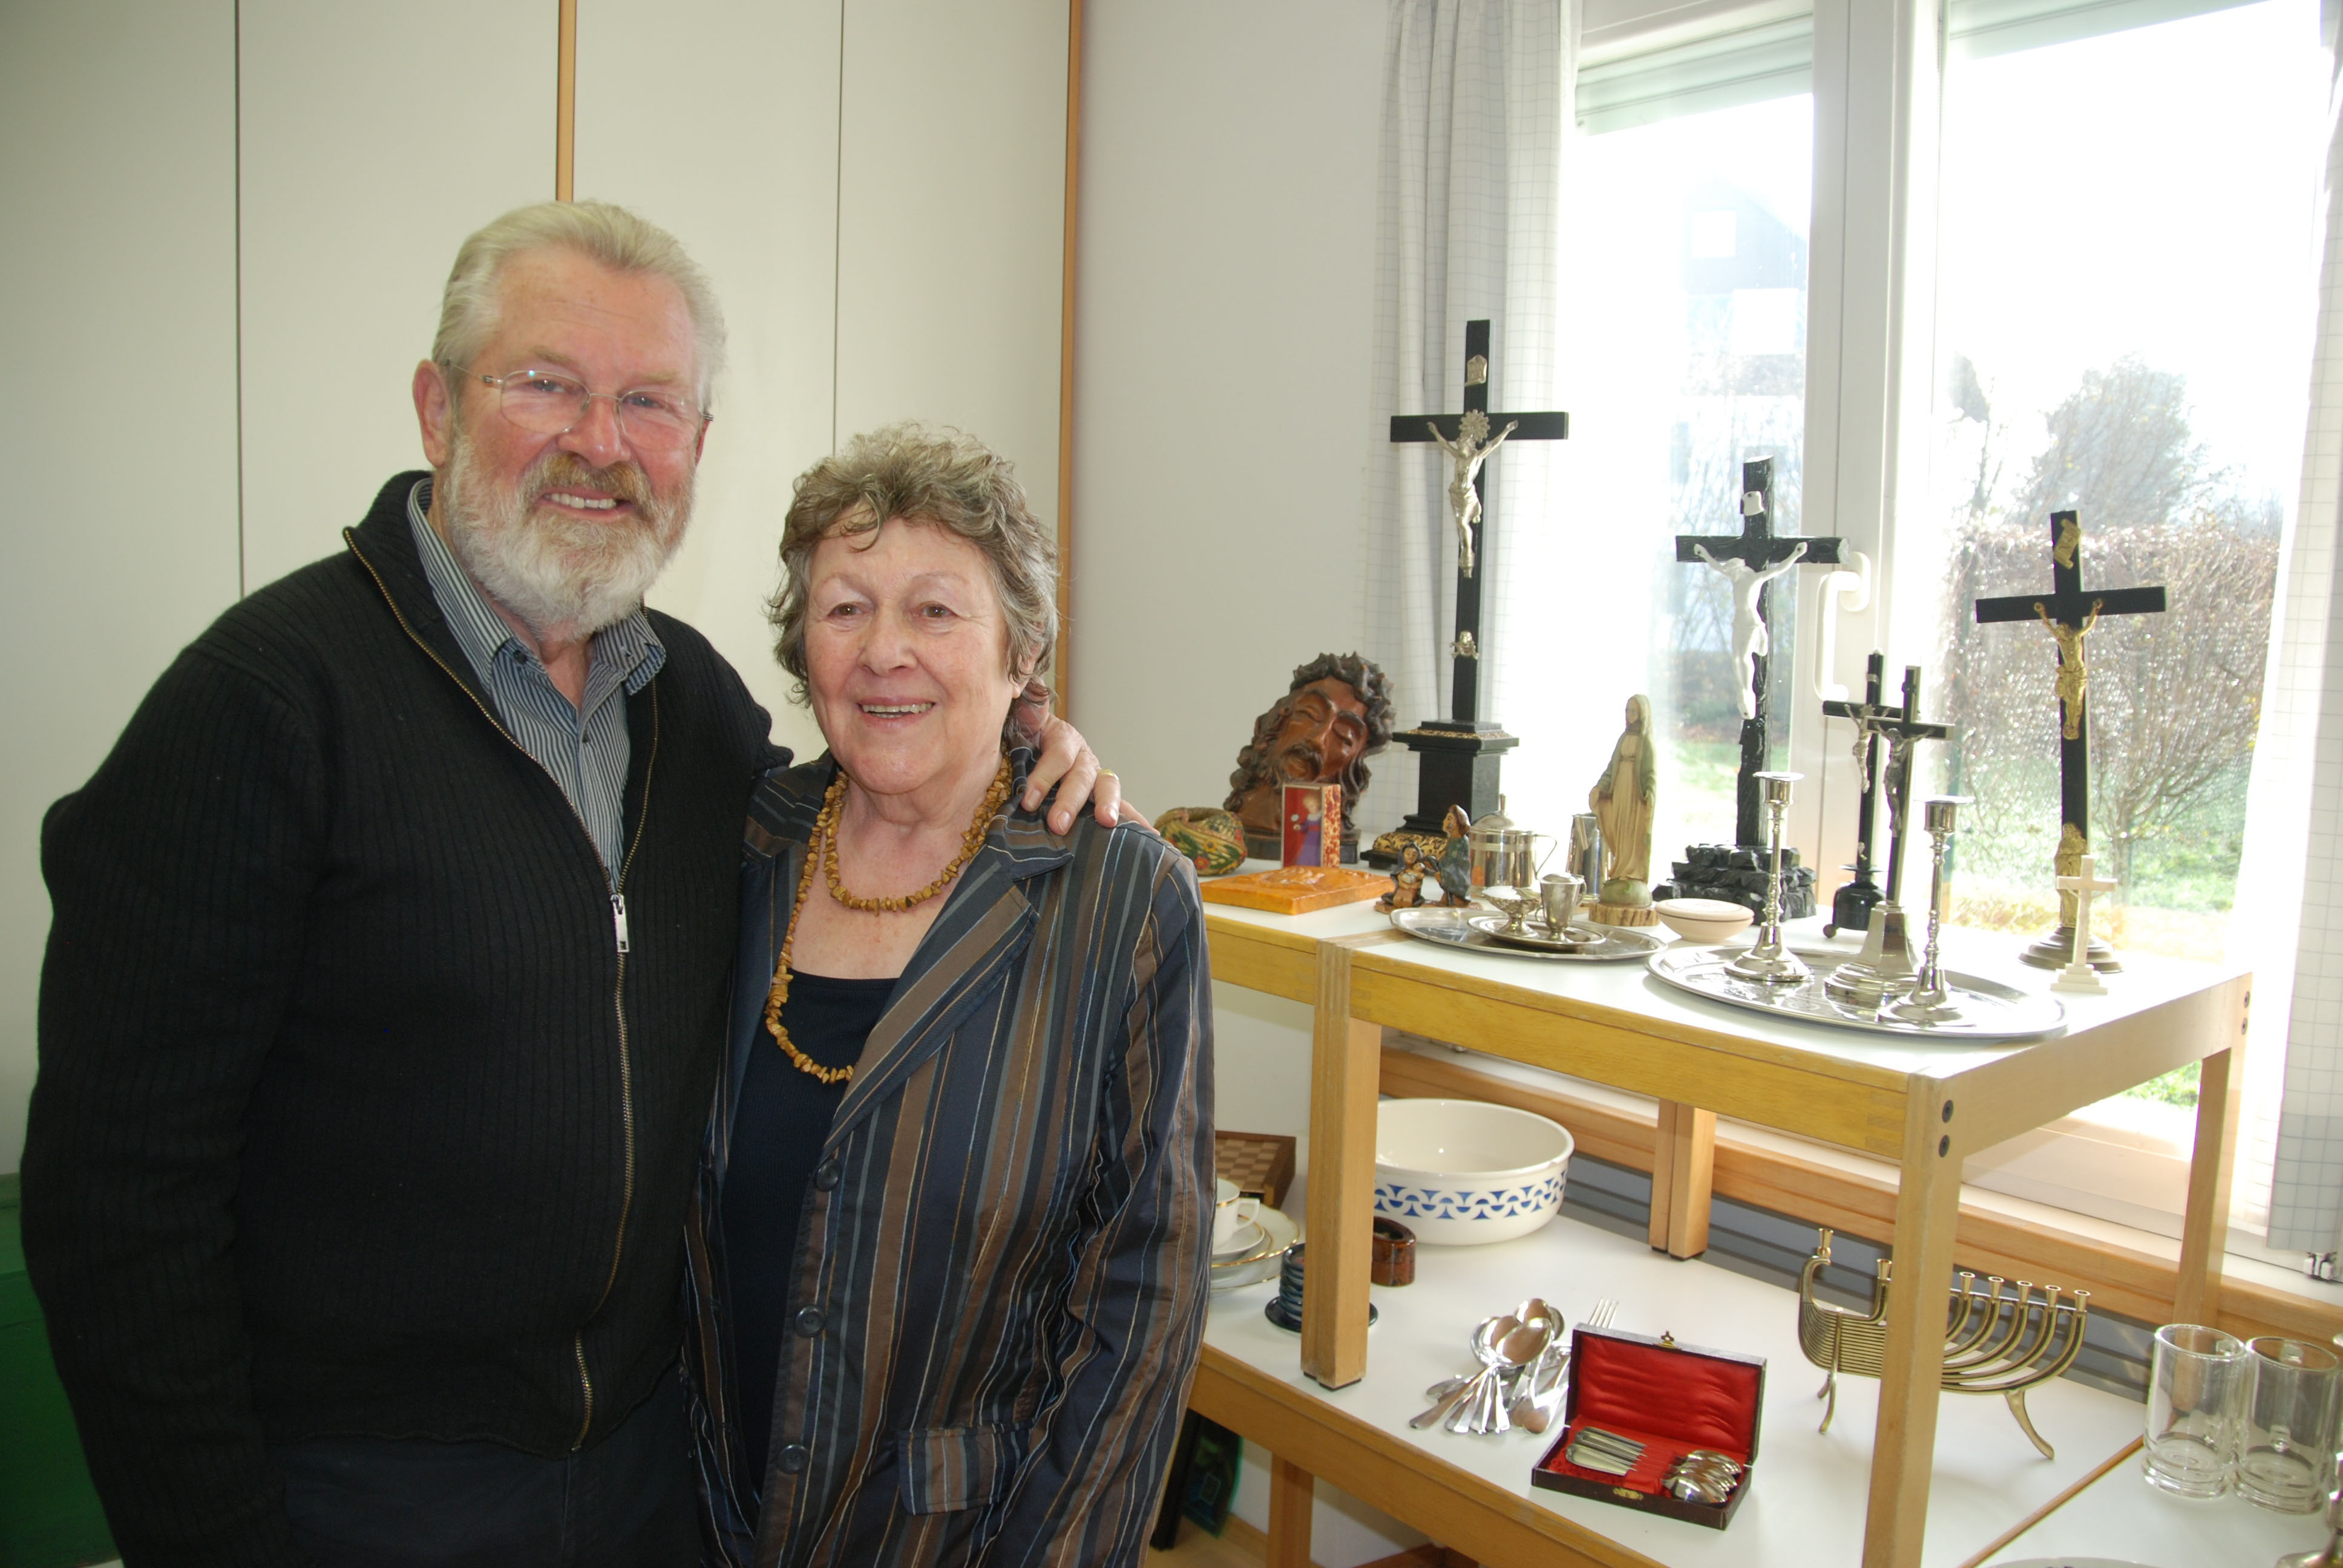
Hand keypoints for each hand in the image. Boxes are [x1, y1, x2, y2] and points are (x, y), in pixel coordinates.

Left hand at [1013, 682, 1132, 834]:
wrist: (1031, 745)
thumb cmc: (1023, 738)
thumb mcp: (1021, 720)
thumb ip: (1027, 706)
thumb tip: (1030, 684)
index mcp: (1064, 738)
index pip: (1059, 755)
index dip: (1044, 777)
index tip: (1029, 801)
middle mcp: (1084, 757)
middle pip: (1083, 776)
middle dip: (1070, 801)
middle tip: (1057, 824)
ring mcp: (1095, 776)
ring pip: (1107, 787)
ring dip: (1110, 805)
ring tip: (1108, 824)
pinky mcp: (1100, 796)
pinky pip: (1123, 806)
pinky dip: (1136, 820)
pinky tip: (1153, 837)